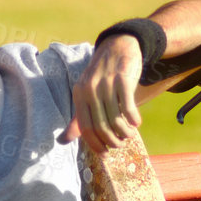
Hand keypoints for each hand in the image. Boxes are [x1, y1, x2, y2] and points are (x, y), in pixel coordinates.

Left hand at [62, 33, 144, 153]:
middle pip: (101, 126)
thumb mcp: (86, 93)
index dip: (95, 144)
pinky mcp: (123, 79)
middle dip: (112, 141)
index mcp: (79, 95)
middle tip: (119, 145)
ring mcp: (106, 84)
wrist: (118, 46)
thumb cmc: (102, 75)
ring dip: (124, 132)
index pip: (85, 128)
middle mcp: (90, 90)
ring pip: (116, 119)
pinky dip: (134, 119)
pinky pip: (128, 107)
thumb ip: (77, 117)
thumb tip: (63, 141)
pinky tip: (136, 123)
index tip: (105, 153)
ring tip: (129, 134)